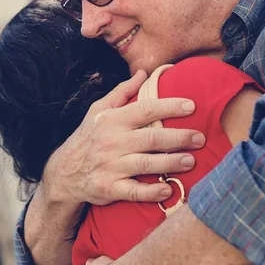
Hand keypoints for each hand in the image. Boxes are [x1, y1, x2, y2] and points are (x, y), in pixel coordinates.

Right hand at [45, 70, 205, 205]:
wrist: (65, 172)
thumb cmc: (88, 137)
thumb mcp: (98, 110)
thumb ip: (122, 92)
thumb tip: (144, 73)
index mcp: (112, 120)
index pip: (145, 110)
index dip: (170, 107)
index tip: (192, 106)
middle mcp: (112, 142)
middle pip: (151, 138)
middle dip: (179, 137)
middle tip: (200, 138)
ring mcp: (111, 166)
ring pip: (146, 164)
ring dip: (171, 162)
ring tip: (191, 160)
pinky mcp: (110, 188)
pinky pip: (134, 191)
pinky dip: (152, 192)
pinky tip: (169, 190)